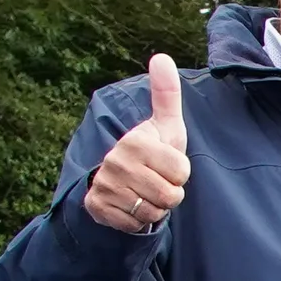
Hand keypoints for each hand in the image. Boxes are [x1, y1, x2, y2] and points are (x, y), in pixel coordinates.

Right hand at [82, 53, 190, 234]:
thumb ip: (166, 94)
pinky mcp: (98, 207)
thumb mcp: (165, 124)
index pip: (182, 172)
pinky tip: (130, 205)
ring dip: (154, 207)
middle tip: (156, 181)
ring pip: (153, 211)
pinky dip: (137, 220)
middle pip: (170, 196)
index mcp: (136, 142)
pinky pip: (133, 224)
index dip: (180, 173)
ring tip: (144, 192)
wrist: (117, 178)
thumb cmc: (151, 150)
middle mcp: (116, 162)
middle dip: (169, 193)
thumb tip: (161, 57)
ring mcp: (106, 185)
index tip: (166, 164)